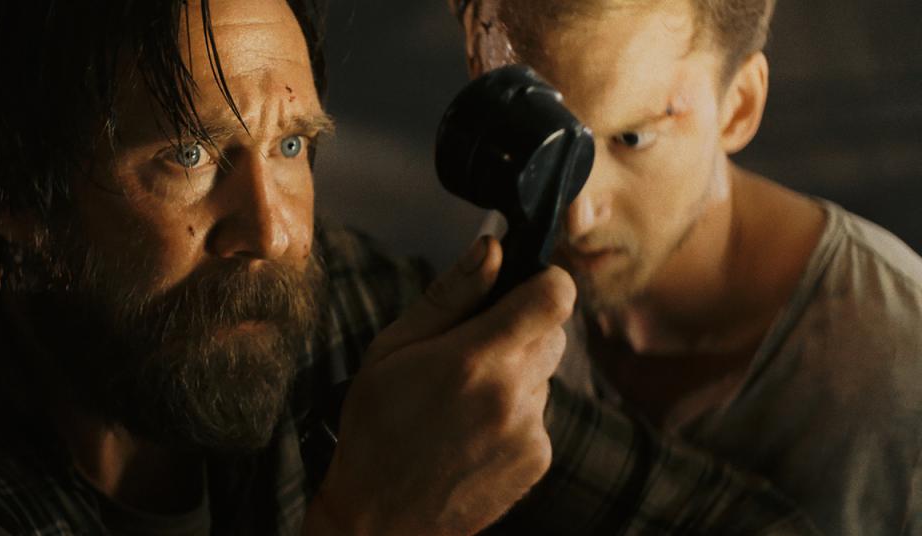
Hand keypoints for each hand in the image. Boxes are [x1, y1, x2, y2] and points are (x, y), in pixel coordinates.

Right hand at [303, 235, 574, 535]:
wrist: (379, 520)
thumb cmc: (373, 427)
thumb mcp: (392, 349)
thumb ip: (450, 296)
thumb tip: (492, 247)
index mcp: (477, 359)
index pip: (555, 295)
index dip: (544, 280)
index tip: (521, 285)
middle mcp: (515, 395)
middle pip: (553, 333)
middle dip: (521, 328)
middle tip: (470, 350)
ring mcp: (532, 433)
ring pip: (544, 376)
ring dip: (515, 376)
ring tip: (459, 402)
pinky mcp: (538, 461)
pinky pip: (539, 416)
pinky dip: (514, 414)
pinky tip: (470, 431)